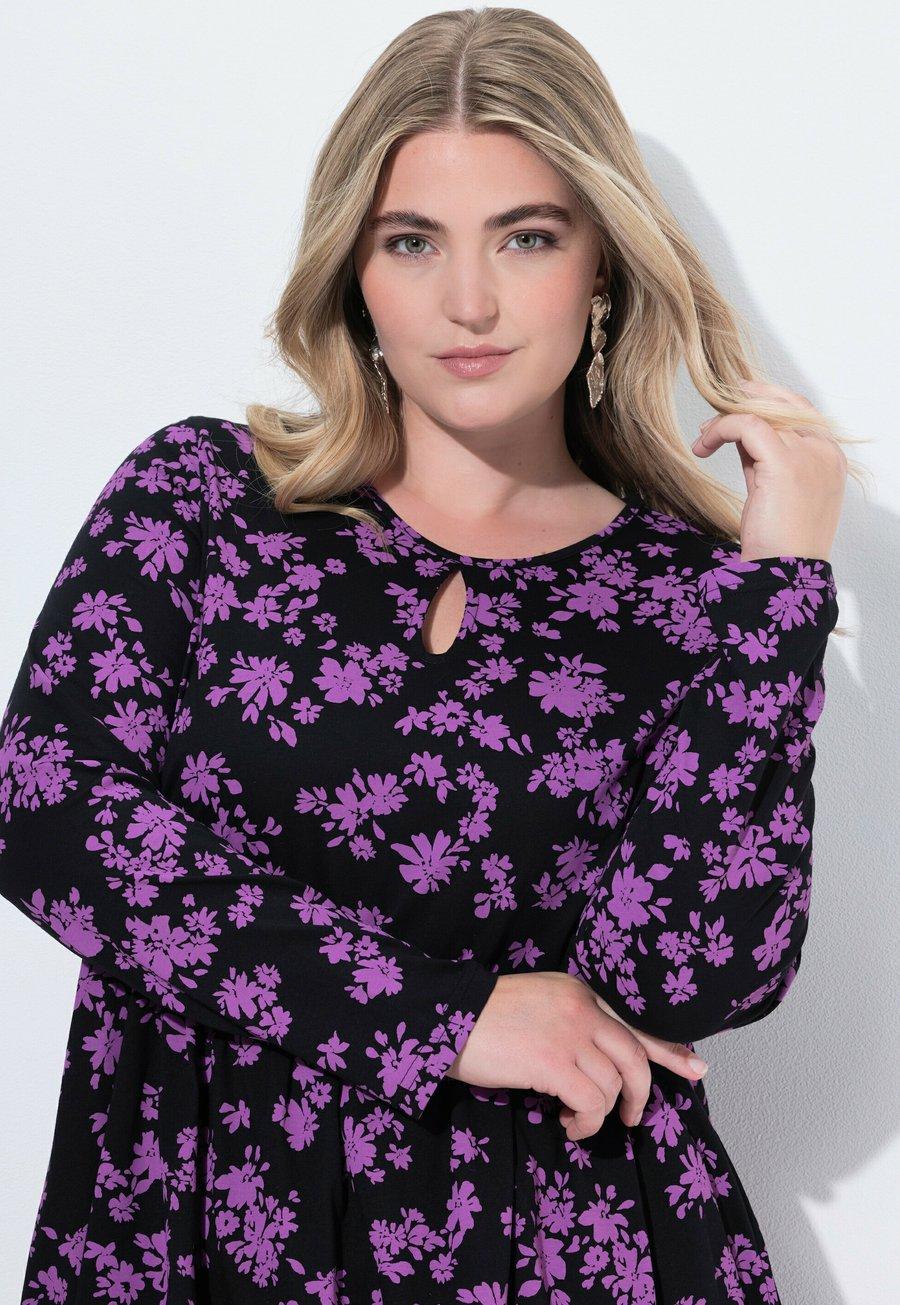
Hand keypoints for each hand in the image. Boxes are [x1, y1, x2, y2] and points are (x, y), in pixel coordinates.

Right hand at [447, 972, 709, 1141]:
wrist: (447, 1015)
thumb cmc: (485, 1017)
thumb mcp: (539, 1006)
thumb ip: (572, 1022)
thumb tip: (598, 1063)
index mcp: (579, 991)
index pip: (633, 1021)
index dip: (667, 1048)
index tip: (695, 1066)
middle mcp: (582, 1007)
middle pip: (634, 1056)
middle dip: (642, 1093)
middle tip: (632, 1118)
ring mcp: (569, 1033)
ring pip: (612, 1086)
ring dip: (600, 1115)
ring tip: (576, 1122)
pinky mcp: (552, 1062)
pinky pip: (591, 1103)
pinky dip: (585, 1122)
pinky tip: (567, 1124)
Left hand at [691, 378, 846, 561]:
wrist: (784, 572)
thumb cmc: (779, 541)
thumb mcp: (774, 490)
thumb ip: (765, 460)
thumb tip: (741, 436)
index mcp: (830, 458)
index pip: (801, 411)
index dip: (768, 400)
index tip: (738, 398)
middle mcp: (824, 452)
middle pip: (782, 407)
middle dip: (745, 403)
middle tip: (714, 411)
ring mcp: (809, 455)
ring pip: (763, 414)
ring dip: (727, 420)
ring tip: (704, 439)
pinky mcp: (785, 463)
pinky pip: (748, 425)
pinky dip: (722, 428)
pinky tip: (703, 446)